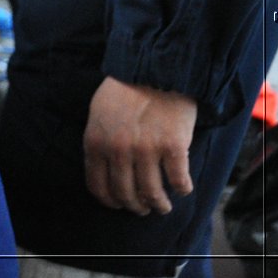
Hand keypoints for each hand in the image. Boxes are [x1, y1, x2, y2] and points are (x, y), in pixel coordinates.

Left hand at [83, 77, 197, 215]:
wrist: (154, 70)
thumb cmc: (125, 91)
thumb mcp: (98, 114)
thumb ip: (99, 142)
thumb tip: (103, 171)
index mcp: (96, 143)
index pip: (98, 186)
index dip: (110, 201)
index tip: (120, 204)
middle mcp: (118, 150)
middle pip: (126, 195)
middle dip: (136, 206)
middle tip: (144, 208)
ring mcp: (146, 150)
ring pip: (152, 194)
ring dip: (159, 205)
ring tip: (163, 206)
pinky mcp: (173, 148)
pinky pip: (178, 182)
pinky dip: (181, 189)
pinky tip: (182, 187)